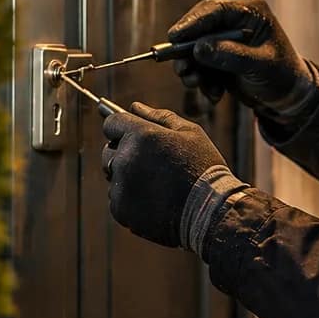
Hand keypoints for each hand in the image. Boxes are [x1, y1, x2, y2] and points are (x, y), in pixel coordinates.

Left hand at [102, 102, 226, 247]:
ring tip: (158, 185)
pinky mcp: (120, 208)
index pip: (112, 123)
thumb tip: (135, 106)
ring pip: (114, 177)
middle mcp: (125, 158)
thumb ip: (160, 117)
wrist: (210, 210)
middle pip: (108, 151)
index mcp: (141, 135)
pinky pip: (118, 198)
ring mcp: (120, 185)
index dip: (122, 127)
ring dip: (128, 178)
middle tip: (152, 164)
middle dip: (124, 154)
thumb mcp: (191, 133)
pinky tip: (156, 200)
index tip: (131, 135)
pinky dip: (132, 199)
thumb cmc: (204, 167)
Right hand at [167, 0, 311, 113]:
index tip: (175, 36)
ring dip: (192, 69)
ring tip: (196, 84)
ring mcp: (225, 40)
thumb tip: (199, 48)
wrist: (290, 97)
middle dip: (187, 50)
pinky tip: (214, 94)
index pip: (215, 10)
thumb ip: (231, 56)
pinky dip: (202, 81)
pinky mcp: (219, 57)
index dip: (193, 22)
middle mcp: (234, 22)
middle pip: (199, 28)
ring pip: (195, 49)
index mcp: (250, 13)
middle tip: (181, 68)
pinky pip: (200, 66)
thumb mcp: (260, 65)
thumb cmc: (284, 75)